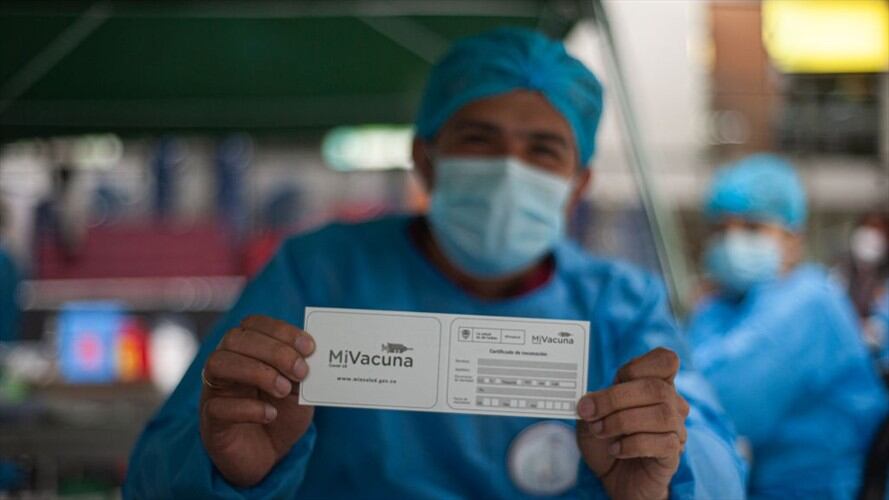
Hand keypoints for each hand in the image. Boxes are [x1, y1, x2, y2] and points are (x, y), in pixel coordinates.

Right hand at [199, 315, 315, 486]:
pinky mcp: (210, 420)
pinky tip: (270, 415)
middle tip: (300, 371)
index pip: (253, 324)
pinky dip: (248, 408)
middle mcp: (225, 363)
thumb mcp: (298, 389)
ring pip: (218, 364)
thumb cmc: (282, 413)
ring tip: (283, 389)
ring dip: (257, 372)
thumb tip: (313, 355)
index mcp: (246, 349)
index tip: (309, 347)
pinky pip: (218, 406)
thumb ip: (301, 370)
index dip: (281, 331)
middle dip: (273, 351)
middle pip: (235, 339)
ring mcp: (213, 391)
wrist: (269, 455)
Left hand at [576, 348, 689, 499]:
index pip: (665, 360)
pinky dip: (632, 445)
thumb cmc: (606, 441)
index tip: (613, 380)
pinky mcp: (674, 453)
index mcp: (654, 385)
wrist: (614, 478)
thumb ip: (591, 404)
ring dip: (622, 422)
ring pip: (662, 414)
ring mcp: (676, 428)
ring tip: (601, 431)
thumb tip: (587, 402)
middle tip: (590, 413)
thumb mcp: (592, 416)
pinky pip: (663, 442)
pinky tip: (616, 449)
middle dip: (615, 399)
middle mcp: (671, 403)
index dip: (637, 366)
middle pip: (655, 388)